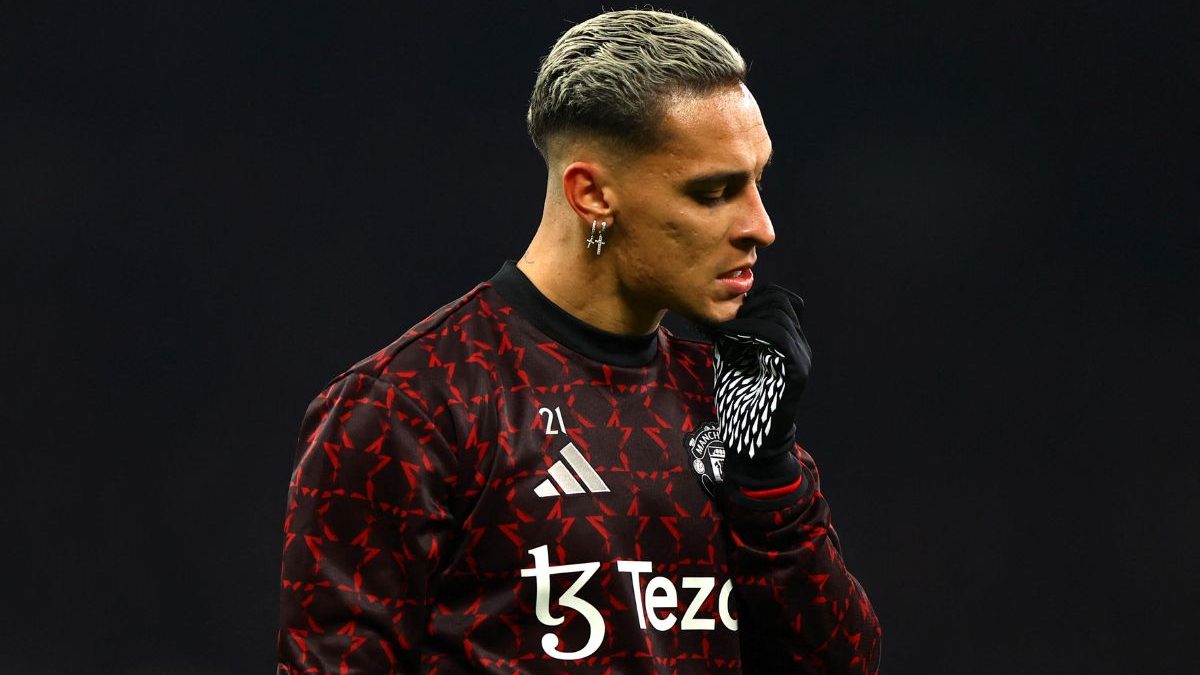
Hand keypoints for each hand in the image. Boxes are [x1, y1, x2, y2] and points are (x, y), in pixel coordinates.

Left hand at [707, 284, 811, 488]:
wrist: (749, 439)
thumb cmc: (739, 400)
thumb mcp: (734, 358)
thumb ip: (736, 335)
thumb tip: (721, 309)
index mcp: (787, 342)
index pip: (781, 300)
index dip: (755, 298)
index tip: (731, 312)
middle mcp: (798, 346)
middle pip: (781, 301)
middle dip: (751, 304)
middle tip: (728, 319)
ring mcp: (799, 357)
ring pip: (779, 315)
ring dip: (748, 317)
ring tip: (728, 329)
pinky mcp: (794, 370)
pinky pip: (777, 336)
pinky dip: (751, 331)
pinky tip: (732, 337)